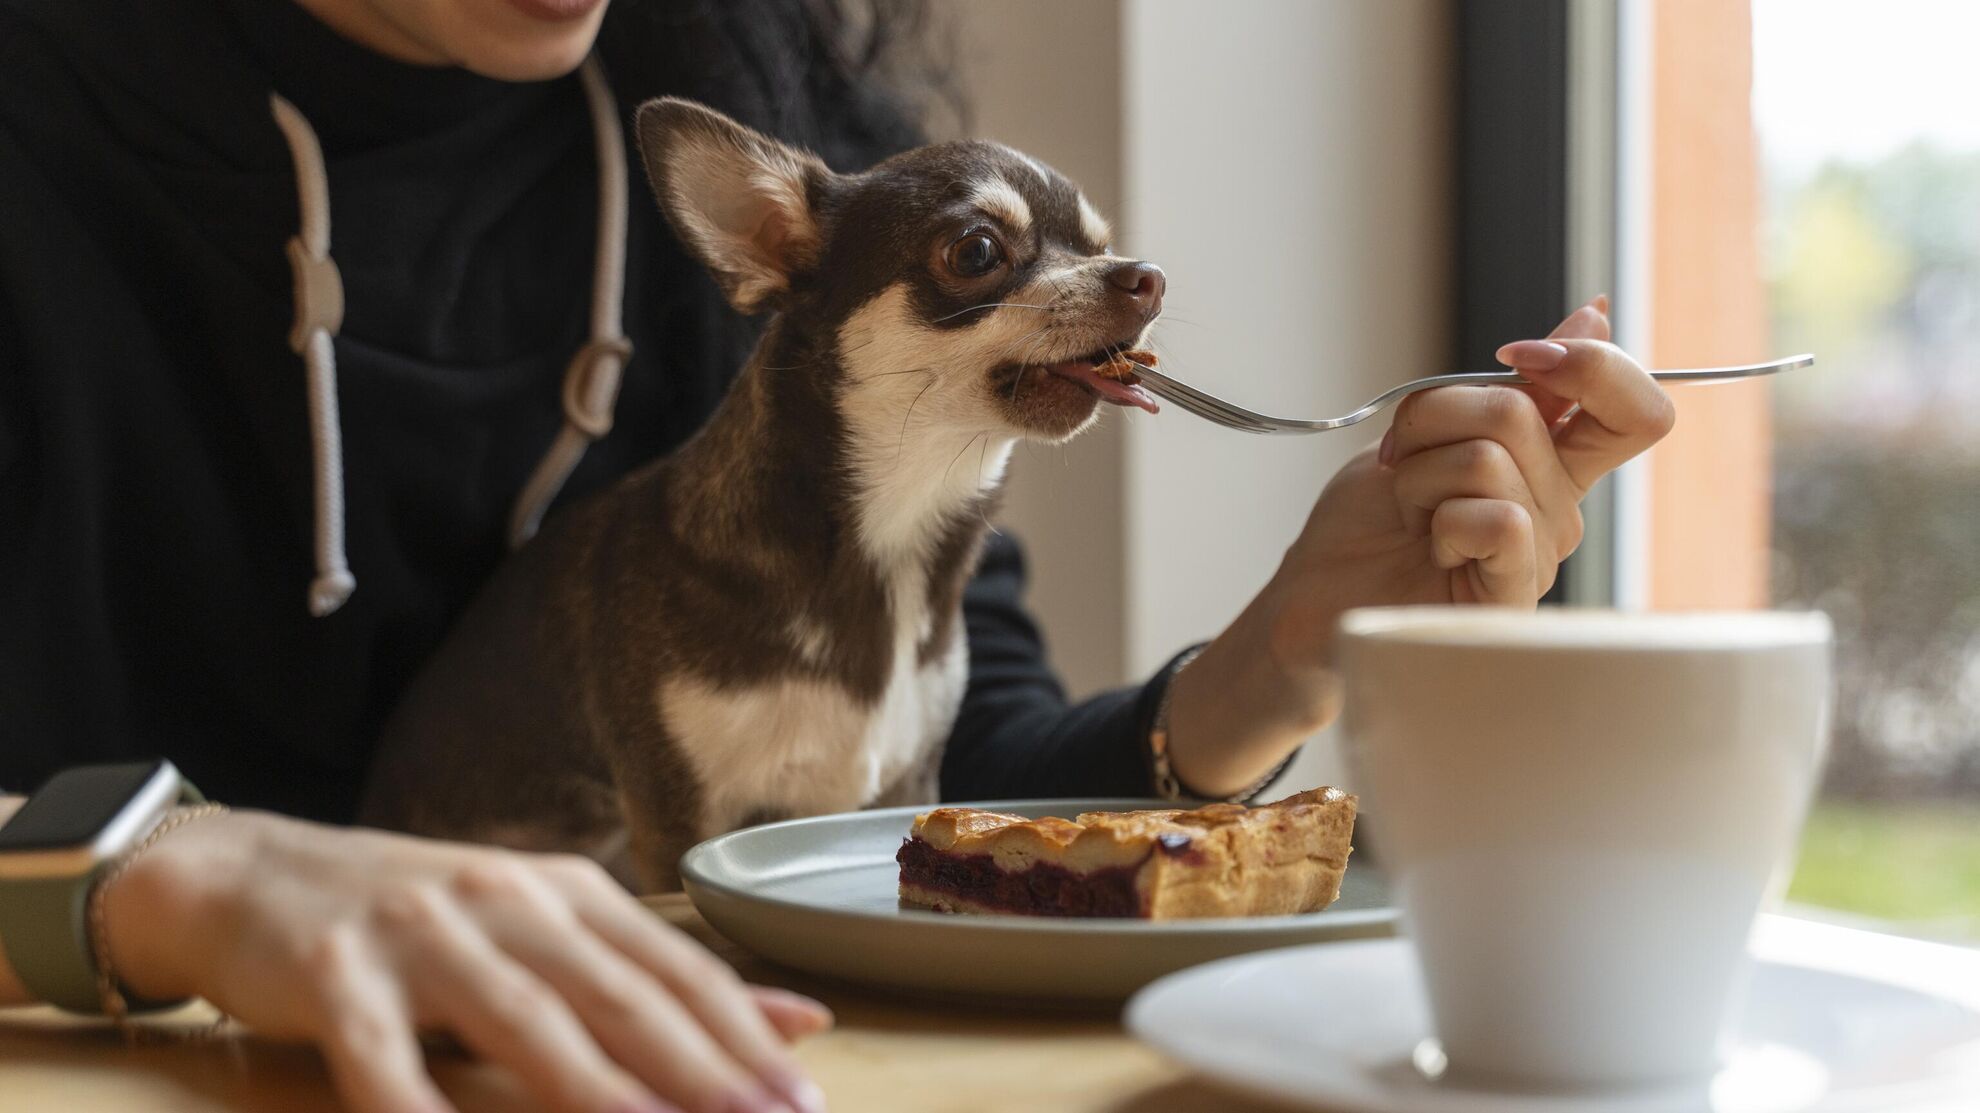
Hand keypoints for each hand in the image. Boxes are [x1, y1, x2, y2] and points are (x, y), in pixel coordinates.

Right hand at [101, 811, 830, 1112]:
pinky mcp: (332, 970)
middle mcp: (506, 900)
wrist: (247, 871)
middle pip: (617, 996)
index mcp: (566, 894)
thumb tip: (804, 1019)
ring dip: (592, 1090)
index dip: (741, 1037)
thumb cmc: (417, 922)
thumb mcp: (544, 932)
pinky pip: (380, 1052)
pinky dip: (412, 1104)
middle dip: (698, 1069)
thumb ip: (664, 983)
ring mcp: (419, 931)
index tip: (799, 1104)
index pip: (674, 971)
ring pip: (522, 1019)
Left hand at [1166, 297, 1675, 794]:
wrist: (1315, 599)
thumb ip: (1515, 387)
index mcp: (1550, 462)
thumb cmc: (1368, 524)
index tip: (1516, 355)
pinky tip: (1431, 550)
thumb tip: (1596, 313)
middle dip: (1431, 417)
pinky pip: (1500, 520)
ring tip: (1409, 515)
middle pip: (1519, 410)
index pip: (1636, 407)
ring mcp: (1539, 555)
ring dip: (1419, 474)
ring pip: (1491, 458)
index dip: (1591, 364)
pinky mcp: (1512, 597)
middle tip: (1400, 463)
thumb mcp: (1433, 433)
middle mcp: (1558, 508)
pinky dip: (1443, 521)